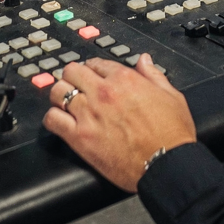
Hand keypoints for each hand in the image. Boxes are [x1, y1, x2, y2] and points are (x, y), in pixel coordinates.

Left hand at [43, 55, 196, 192]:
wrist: (166, 163)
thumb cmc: (171, 132)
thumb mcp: (170, 94)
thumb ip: (153, 74)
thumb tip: (144, 60)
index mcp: (125, 79)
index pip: (96, 63)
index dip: (93, 68)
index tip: (92, 75)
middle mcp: (103, 92)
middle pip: (72, 71)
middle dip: (73, 76)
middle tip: (75, 84)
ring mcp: (89, 114)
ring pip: (58, 91)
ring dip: (60, 94)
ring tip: (64, 101)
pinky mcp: (80, 138)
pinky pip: (52, 120)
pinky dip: (52, 118)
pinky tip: (59, 120)